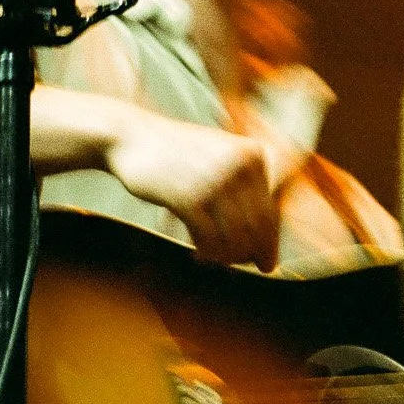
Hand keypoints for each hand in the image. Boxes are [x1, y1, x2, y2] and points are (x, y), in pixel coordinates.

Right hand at [106, 109, 280, 270]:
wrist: (133, 137)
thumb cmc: (178, 153)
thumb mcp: (220, 157)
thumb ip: (244, 189)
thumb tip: (265, 244)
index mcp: (252, 155)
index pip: (271, 211)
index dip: (269, 243)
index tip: (266, 264)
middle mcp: (239, 166)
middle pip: (257, 228)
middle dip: (252, 254)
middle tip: (244, 266)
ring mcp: (214, 181)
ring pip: (235, 237)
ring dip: (227, 255)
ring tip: (216, 258)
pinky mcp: (188, 198)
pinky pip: (208, 239)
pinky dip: (206, 252)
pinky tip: (198, 254)